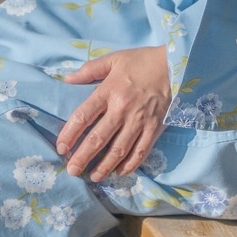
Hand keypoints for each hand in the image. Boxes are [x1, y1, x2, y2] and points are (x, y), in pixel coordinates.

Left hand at [56, 47, 169, 180]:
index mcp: (108, 91)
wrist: (176, 65)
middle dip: (83, 157)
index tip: (60, 147)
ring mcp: (139, 121)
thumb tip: (67, 79)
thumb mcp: (113, 59)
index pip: (83, 116)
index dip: (69, 134)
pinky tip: (120, 172)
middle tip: (72, 170)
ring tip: (93, 177)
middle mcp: (122, 109)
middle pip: (98, 138)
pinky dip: (130, 164)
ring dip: (105, 166)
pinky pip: (141, 151)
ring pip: (119, 149)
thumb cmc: (142, 61)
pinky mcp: (155, 128)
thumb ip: (89, 70)